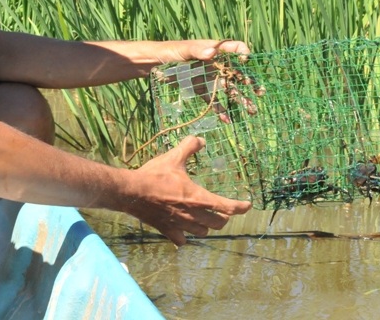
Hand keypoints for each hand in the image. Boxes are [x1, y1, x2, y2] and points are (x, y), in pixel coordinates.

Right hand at [123, 136, 250, 245]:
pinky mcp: (168, 231)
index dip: (240, 206)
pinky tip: (183, 230)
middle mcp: (193, 215)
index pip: (227, 207)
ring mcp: (180, 225)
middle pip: (219, 223)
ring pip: (202, 232)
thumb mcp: (174, 157)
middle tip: (222, 209)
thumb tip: (201, 139)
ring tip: (204, 218)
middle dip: (223, 216)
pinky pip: (182, 240)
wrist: (132, 192)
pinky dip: (185, 236)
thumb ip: (189, 146)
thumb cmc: (155, 175)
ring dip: (206, 226)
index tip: (247, 204)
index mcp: (199, 198)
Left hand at [156, 39, 261, 121]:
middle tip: (259, 93)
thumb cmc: (170, 51)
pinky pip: (214, 101)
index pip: (235, 48)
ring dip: (240, 100)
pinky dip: (220, 110)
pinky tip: (227, 120)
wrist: (154, 64)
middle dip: (249, 83)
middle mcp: (216, 64)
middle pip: (237, 73)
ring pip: (229, 89)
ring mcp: (210, 78)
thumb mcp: (183, 50)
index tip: (247, 62)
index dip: (243, 53)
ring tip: (251, 111)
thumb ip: (197, 51)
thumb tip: (212, 52)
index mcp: (214, 49)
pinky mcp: (201, 89)